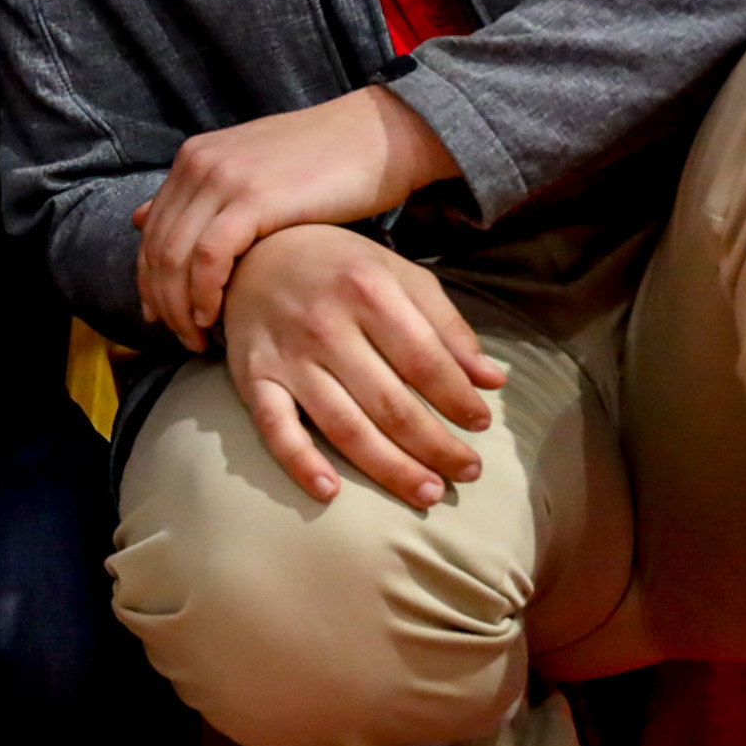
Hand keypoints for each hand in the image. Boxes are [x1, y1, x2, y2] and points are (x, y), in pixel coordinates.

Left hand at [131, 83, 457, 348]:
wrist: (376, 136)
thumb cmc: (323, 164)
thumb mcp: (250, 174)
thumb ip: (200, 198)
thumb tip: (140, 217)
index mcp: (194, 158)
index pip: (150, 231)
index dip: (148, 280)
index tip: (160, 318)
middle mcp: (199, 164)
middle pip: (156, 248)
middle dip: (163, 302)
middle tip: (181, 338)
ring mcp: (222, 178)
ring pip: (175, 256)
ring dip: (180, 307)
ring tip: (198, 339)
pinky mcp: (252, 197)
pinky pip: (209, 256)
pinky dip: (204, 293)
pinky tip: (215, 317)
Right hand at [219, 224, 507, 509]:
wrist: (251, 252)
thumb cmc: (339, 268)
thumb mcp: (398, 275)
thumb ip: (447, 326)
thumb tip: (493, 381)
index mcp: (368, 291)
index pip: (425, 361)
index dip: (458, 399)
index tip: (481, 424)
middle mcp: (325, 325)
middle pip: (390, 403)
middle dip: (435, 446)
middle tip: (467, 472)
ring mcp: (287, 355)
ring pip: (343, 425)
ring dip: (389, 467)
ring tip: (428, 492)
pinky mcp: (253, 377)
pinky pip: (274, 427)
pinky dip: (299, 461)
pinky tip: (330, 491)